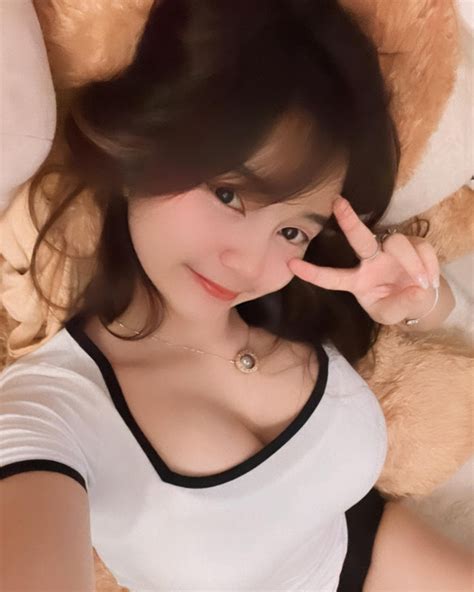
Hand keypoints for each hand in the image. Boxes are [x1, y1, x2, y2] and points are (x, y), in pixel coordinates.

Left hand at [287, 196, 440, 325]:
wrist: (420, 300)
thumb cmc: (395, 304)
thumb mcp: (390, 315)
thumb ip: (397, 307)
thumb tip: (414, 290)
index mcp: (356, 281)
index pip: (332, 278)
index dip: (313, 273)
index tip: (291, 264)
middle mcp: (370, 261)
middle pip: (359, 238)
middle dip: (349, 221)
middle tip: (337, 204)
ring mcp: (391, 250)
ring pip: (397, 243)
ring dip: (411, 262)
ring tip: (421, 282)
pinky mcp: (414, 244)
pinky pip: (421, 248)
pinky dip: (428, 265)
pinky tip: (429, 279)